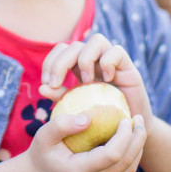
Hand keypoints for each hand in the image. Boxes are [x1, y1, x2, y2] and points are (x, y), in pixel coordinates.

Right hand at [18, 110, 146, 171]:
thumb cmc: (40, 153)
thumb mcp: (43, 134)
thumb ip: (62, 124)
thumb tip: (89, 118)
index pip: (112, 155)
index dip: (124, 136)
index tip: (126, 118)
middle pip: (125, 164)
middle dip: (137, 140)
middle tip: (140, 119)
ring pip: (128, 171)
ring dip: (137, 149)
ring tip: (138, 128)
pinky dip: (130, 158)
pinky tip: (129, 142)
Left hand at [38, 34, 154, 129]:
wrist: (127, 131)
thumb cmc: (100, 120)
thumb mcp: (76, 108)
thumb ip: (61, 96)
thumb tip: (41, 88)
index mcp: (79, 65)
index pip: (62, 49)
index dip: (50, 61)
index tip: (46, 82)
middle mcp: (95, 59)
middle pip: (74, 44)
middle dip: (60, 62)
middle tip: (56, 83)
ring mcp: (112, 61)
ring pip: (96, 40)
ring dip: (85, 59)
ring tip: (86, 81)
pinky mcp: (129, 67)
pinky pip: (117, 51)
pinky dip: (108, 62)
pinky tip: (107, 80)